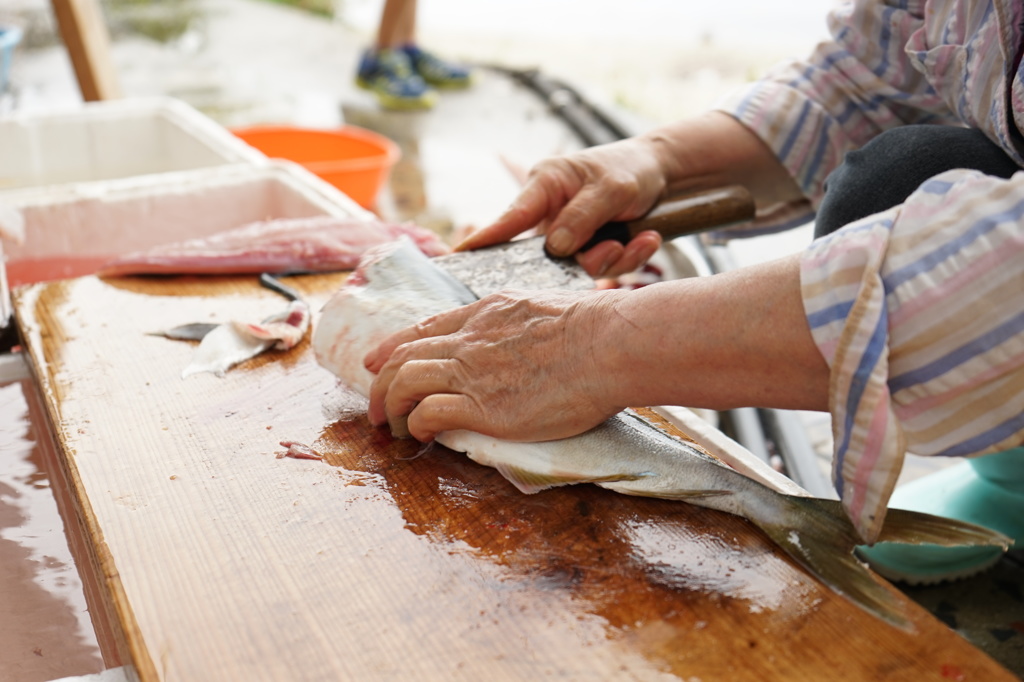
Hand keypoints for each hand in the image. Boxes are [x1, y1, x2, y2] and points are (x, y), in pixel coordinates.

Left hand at [364, 289, 623, 441]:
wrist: (610, 344)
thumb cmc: (598, 329)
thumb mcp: (545, 308)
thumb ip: (522, 324)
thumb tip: (528, 337)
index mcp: (487, 313)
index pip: (426, 327)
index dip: (393, 345)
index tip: (376, 359)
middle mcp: (471, 340)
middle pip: (403, 356)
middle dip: (381, 383)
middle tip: (376, 407)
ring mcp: (474, 372)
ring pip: (405, 381)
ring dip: (391, 406)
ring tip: (391, 428)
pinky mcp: (483, 407)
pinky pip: (428, 413)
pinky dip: (416, 424)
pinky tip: (421, 436)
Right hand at [458, 138, 668, 277]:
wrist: (661, 172)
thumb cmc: (630, 168)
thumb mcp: (612, 187)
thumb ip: (582, 216)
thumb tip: (554, 247)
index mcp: (544, 186)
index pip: (510, 217)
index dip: (485, 238)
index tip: (459, 255)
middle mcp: (550, 214)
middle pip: (547, 254)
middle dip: (584, 258)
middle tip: (613, 247)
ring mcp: (568, 235)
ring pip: (578, 267)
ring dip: (612, 259)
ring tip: (639, 237)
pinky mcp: (588, 250)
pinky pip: (602, 269)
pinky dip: (628, 258)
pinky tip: (647, 239)